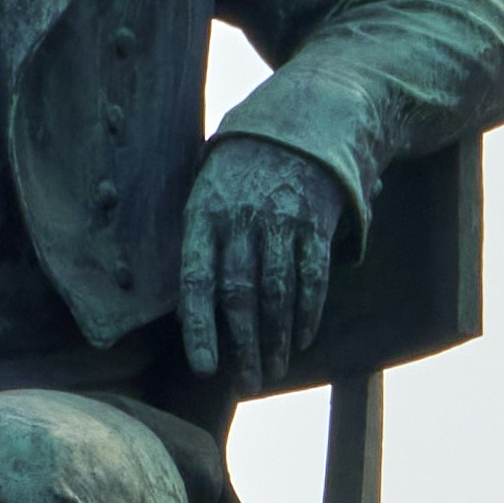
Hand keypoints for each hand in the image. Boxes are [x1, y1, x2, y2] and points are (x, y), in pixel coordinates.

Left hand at [179, 129, 343, 389]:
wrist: (302, 118)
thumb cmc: (241, 170)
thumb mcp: (208, 193)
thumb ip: (200, 247)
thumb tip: (186, 316)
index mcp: (203, 213)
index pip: (196, 280)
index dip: (200, 327)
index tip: (205, 368)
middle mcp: (241, 217)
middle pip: (240, 295)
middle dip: (244, 347)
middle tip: (247, 384)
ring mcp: (282, 218)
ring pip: (278, 293)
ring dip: (278, 339)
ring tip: (274, 369)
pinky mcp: (317, 220)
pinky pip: (313, 276)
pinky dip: (309, 312)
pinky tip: (303, 338)